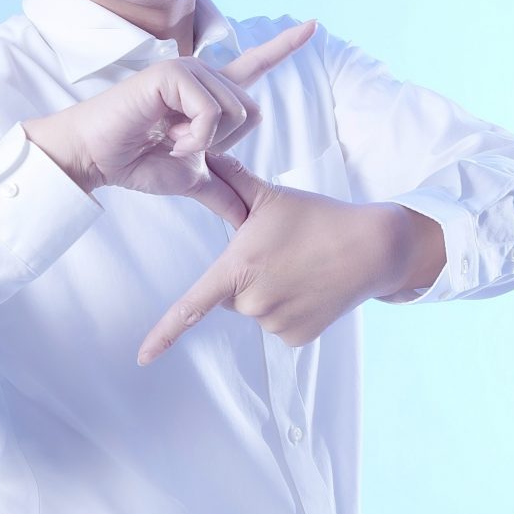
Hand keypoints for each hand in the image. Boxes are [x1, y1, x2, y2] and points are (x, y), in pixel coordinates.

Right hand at [23, 21, 316, 226]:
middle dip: (224, 143)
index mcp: (210, 93)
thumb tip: (245, 218)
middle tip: (182, 146)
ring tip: (168, 138)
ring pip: (234, 113)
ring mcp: (188, 71)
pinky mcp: (172, 74)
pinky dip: (193, 136)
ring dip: (204, 142)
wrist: (97, 159)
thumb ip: (222, 190)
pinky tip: (165, 134)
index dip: (284, 46)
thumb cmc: (136, 161)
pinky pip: (209, 112)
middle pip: (252, 112)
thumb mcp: (190, 179)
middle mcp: (203, 75)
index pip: (255, 65)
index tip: (314, 25)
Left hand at [136, 152, 422, 365]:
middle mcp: (253, 302)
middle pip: (229, 294)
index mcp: (239, 269)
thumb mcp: (271, 196)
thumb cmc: (317, 217)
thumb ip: (233, 179)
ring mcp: (275, 324)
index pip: (191, 306)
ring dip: (268, 291)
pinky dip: (288, 308)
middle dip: (244, 275)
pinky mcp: (297, 338)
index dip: (164, 333)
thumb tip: (207, 155)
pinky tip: (310, 286)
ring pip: (255, 309)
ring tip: (299, 265)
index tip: (141, 358)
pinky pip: (278, 324)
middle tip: (277, 252)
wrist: (371, 247)